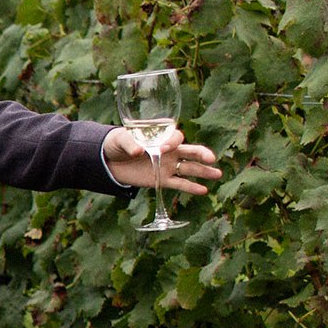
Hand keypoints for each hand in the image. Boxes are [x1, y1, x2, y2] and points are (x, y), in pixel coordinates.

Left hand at [102, 127, 222, 194]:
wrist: (110, 160)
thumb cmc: (118, 144)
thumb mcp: (121, 140)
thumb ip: (131, 144)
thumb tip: (138, 151)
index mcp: (161, 137)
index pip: (175, 137)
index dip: (171, 142)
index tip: (163, 149)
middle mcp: (169, 151)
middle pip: (190, 151)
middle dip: (201, 154)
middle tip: (211, 158)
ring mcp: (167, 165)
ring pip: (189, 168)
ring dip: (203, 171)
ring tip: (217, 174)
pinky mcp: (162, 179)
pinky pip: (179, 183)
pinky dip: (190, 187)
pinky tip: (203, 190)